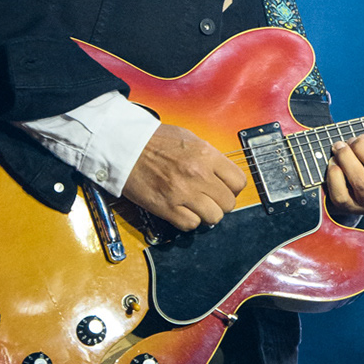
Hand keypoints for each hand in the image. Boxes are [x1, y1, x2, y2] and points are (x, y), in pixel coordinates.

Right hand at [122, 122, 248, 230]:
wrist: (125, 146)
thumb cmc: (154, 140)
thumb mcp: (188, 138)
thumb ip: (208, 155)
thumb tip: (222, 172)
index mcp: (206, 155)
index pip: (239, 182)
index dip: (233, 188)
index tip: (224, 189)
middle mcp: (198, 174)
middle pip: (228, 203)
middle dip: (220, 203)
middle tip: (209, 199)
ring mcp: (183, 192)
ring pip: (214, 217)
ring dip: (206, 214)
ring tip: (196, 206)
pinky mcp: (166, 207)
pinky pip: (191, 224)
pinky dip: (188, 221)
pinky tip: (181, 210)